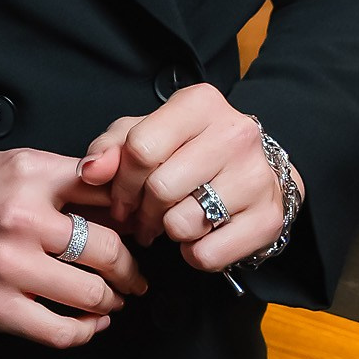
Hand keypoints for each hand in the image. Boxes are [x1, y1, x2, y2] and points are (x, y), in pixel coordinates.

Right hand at [0, 150, 147, 350]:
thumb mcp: (7, 165)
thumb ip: (61, 176)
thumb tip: (118, 197)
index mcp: (29, 175)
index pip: (107, 191)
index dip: (131, 213)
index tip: (137, 228)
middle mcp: (22, 218)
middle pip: (108, 248)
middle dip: (131, 267)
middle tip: (135, 273)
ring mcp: (9, 266)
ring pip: (92, 293)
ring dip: (113, 300)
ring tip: (114, 298)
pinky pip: (59, 330)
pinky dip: (84, 331)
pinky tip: (89, 324)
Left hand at [78, 86, 288, 273]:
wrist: (256, 171)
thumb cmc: (190, 151)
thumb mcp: (146, 135)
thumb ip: (110, 148)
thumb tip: (89, 171)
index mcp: (201, 103)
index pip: (141, 148)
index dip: (122, 183)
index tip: (123, 198)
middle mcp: (235, 133)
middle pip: (160, 188)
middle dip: (143, 212)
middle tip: (146, 217)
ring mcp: (256, 176)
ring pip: (183, 224)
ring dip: (169, 232)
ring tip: (176, 221)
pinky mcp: (268, 219)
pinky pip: (207, 254)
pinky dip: (194, 254)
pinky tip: (201, 235)